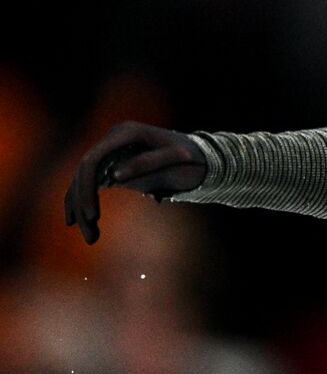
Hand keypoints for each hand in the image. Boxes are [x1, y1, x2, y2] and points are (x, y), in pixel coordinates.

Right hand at [64, 121, 207, 244]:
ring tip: (91, 239)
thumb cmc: (192, 158)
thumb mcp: (177, 159)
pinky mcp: (112, 166)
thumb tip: (114, 175)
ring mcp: (111, 152)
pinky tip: (79, 223)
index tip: (94, 216)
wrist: (201, 158)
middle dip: (82, 204)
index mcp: (126, 133)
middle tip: (91, 237)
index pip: (92, 160)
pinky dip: (83, 202)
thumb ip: (148, 163)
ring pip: (84, 180)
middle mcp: (113, 140)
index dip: (86, 188)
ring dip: (82, 209)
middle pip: (84, 172)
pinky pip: (90, 184)